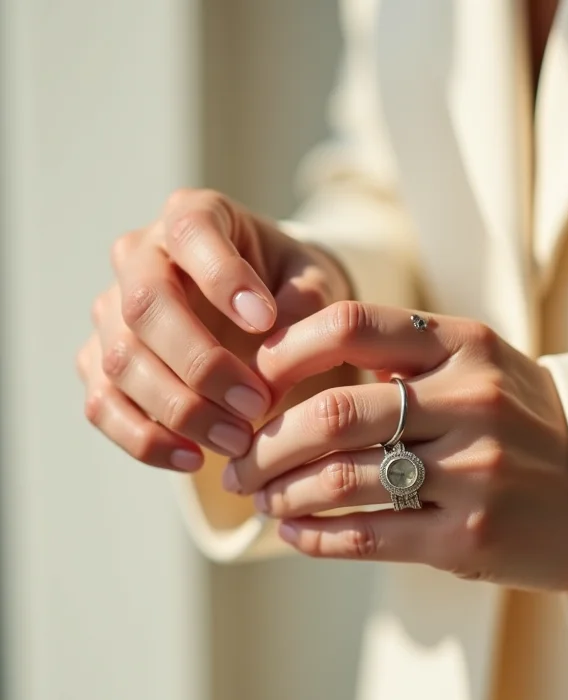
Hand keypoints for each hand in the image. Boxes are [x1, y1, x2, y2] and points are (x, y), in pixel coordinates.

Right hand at [77, 189, 352, 470]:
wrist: (260, 308)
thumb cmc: (287, 286)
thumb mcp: (312, 280)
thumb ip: (305, 302)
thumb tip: (278, 351)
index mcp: (193, 217)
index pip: (191, 232)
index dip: (222, 277)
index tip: (265, 320)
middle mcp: (139, 257)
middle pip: (146, 306)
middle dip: (202, 364)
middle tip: (257, 405)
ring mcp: (112, 310)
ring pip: (120, 360)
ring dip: (179, 409)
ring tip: (237, 441)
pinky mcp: (100, 361)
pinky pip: (103, 403)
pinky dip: (144, 439)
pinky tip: (194, 458)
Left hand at [227, 301, 567, 590]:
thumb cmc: (523, 422)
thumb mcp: (481, 367)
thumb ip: (404, 359)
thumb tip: (293, 378)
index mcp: (466, 345)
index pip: (352, 325)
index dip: (286, 351)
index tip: (254, 382)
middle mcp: (471, 400)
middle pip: (332, 414)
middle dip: (266, 443)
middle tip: (239, 465)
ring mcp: (474, 471)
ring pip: (340, 480)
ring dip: (281, 492)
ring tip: (259, 499)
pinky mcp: (470, 537)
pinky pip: (366, 535)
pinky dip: (314, 534)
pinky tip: (292, 531)